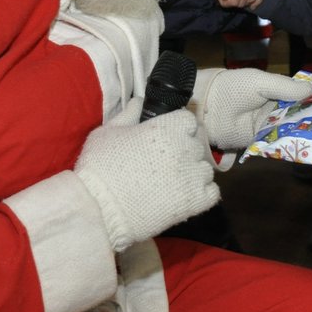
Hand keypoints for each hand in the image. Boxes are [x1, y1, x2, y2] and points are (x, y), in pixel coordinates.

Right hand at [73, 111, 218, 250]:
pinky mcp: (197, 201)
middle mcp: (186, 148)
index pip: (188, 120)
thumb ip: (127, 115)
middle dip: (184, 150)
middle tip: (164, 162)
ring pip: (205, 169)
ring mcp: (194, 175)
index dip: (178, 128)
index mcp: (168, 127)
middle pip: (197, 144)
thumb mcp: (106, 133)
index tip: (167, 137)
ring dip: (193, 173)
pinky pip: (211, 192)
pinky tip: (183, 196)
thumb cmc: (99, 167)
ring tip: (172, 182)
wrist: (100, 209)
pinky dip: (201, 194)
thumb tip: (139, 102)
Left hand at [191, 68, 311, 149]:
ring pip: (292, 129)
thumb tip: (311, 89)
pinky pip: (278, 142)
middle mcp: (274, 109)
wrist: (206, 107)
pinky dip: (290, 144)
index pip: (301, 96)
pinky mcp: (260, 141)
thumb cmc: (233, 88)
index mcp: (276, 91)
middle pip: (299, 114)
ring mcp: (268, 126)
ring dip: (305, 132)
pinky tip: (307, 145)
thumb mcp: (260, 82)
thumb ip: (284, 87)